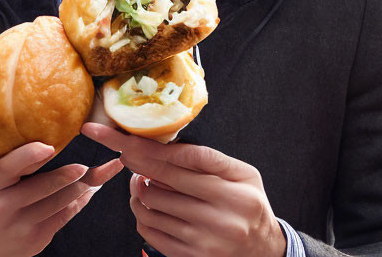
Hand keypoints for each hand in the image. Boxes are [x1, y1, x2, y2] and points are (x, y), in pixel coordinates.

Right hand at [0, 140, 123, 256]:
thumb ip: (13, 164)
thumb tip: (50, 143)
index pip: (9, 166)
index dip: (29, 155)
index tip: (49, 146)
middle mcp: (2, 208)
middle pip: (42, 188)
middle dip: (68, 177)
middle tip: (87, 165)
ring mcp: (19, 228)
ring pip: (58, 204)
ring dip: (82, 187)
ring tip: (102, 171)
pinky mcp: (33, 242)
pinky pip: (62, 218)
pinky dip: (78, 202)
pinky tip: (90, 189)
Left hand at [81, 122, 286, 256]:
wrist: (264, 251)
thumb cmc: (249, 202)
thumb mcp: (243, 173)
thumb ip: (208, 158)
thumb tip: (164, 146)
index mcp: (231, 188)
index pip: (179, 159)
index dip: (144, 146)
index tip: (117, 136)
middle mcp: (217, 215)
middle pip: (159, 180)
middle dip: (133, 161)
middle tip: (124, 151)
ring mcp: (202, 240)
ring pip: (150, 205)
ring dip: (138, 188)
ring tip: (143, 180)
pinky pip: (150, 232)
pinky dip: (141, 214)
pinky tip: (148, 204)